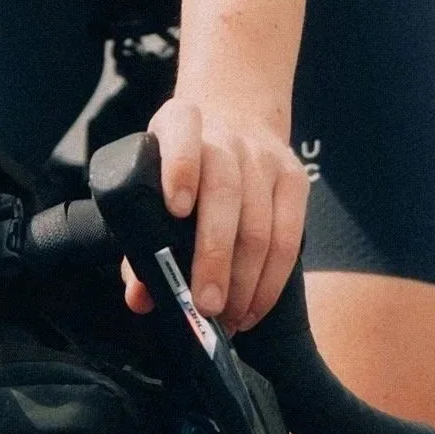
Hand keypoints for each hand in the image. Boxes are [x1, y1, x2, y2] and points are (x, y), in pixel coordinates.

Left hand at [128, 102, 310, 332]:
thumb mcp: (152, 177)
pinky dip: (271, 281)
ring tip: (228, 319)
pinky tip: (253, 308)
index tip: (176, 208)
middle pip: (224, 194)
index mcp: (179, 125)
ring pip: (260, 225)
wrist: (237, 113)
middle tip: (205, 305)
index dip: (180, 168)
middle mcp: (225, 138)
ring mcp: (264, 158)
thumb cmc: (181, 163)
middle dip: (215, 256)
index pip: (181, 134)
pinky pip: (289, 237)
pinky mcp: (294, 180)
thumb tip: (140, 298)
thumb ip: (140, 238)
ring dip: (245, 282)